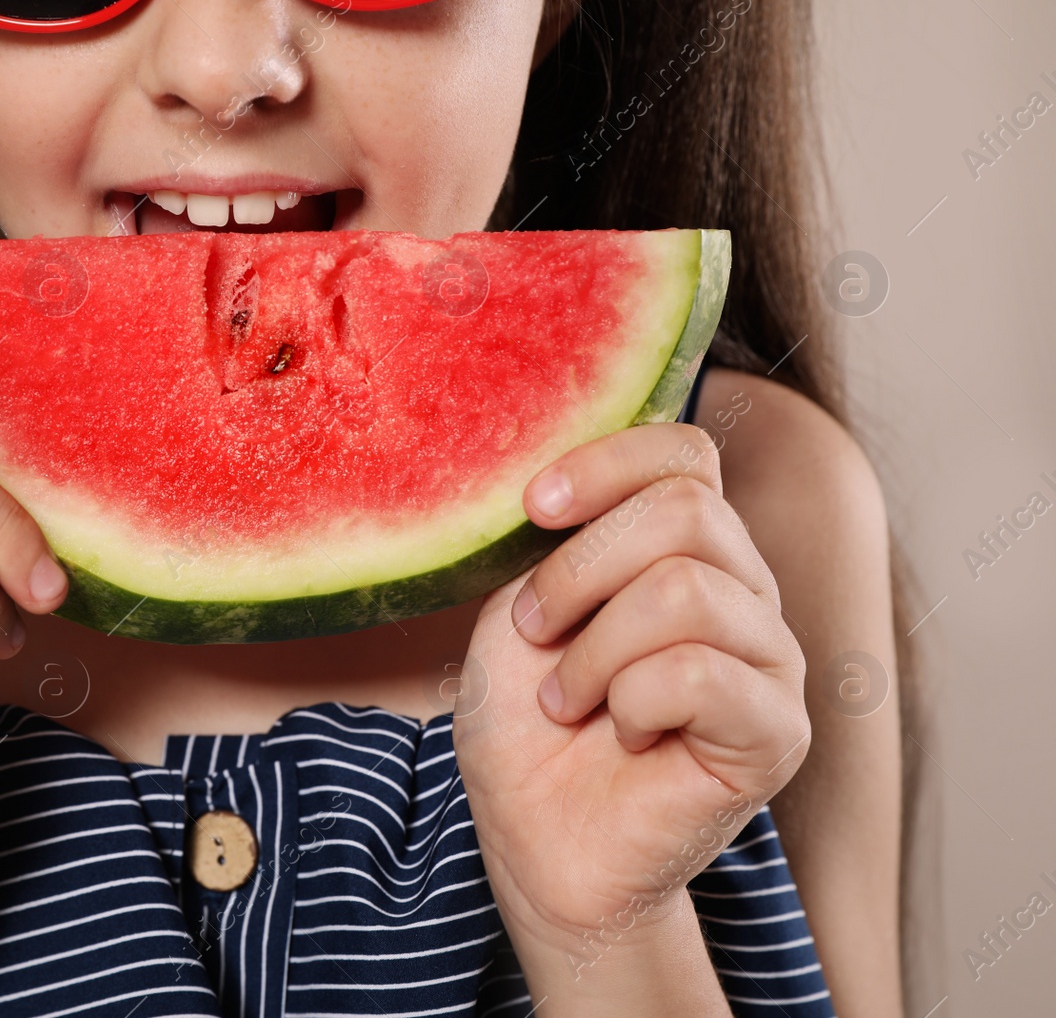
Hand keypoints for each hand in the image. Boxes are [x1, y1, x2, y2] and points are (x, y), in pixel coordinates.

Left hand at [452, 422, 809, 960]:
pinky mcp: (777, 731)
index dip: (607, 462)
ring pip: (687, 591)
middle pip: (685, 510)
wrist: (536, 841)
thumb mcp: (518, 608)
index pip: (686, 454)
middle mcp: (743, 590)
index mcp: (686, 549)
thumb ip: (556, 538)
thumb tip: (561, 467)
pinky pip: (699, 673)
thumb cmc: (526, 724)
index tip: (533, 507)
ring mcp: (769, 659)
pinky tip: (619, 733)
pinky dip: (629, 702)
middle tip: (534, 632)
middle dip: (579, 571)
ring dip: (594, 651)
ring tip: (567, 700)